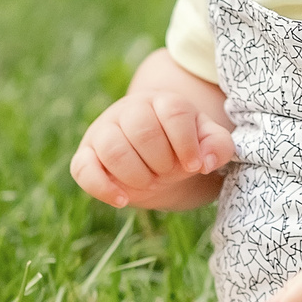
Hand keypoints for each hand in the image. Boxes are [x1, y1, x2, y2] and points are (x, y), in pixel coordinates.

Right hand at [70, 89, 233, 209]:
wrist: (155, 157)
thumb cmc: (183, 147)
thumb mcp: (208, 143)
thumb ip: (218, 146)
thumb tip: (206, 161)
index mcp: (162, 102)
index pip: (174, 112)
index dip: (186, 143)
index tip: (195, 166)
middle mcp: (129, 110)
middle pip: (143, 130)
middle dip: (162, 162)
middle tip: (169, 174)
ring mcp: (104, 130)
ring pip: (112, 148)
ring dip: (136, 175)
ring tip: (149, 183)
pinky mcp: (86, 154)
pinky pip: (83, 168)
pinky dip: (102, 187)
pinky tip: (123, 200)